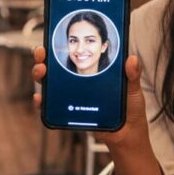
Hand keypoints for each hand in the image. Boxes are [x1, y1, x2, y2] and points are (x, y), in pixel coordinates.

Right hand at [32, 46, 150, 151]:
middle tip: (41, 54)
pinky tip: (40, 98)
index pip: (74, 54)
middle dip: (43, 57)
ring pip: (50, 83)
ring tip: (41, 72)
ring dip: (40, 75)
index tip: (53, 39)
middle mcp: (79, 82)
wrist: (127, 135)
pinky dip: (42, 102)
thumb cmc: (130, 110)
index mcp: (93, 72)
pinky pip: (51, 107)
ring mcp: (73, 97)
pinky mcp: (69, 113)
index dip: (60, 46)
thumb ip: (133, 76)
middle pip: (55, 66)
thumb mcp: (133, 90)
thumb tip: (132, 59)